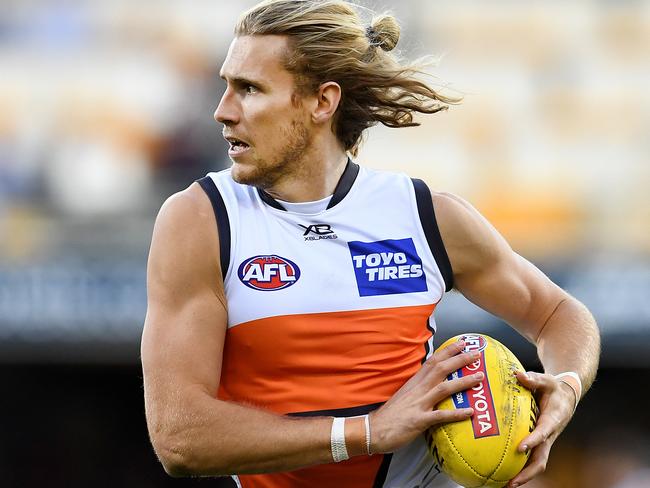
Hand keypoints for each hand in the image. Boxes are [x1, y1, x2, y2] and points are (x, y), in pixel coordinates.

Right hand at [369, 340, 483, 453]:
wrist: (373, 430)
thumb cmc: (390, 415)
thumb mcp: (405, 395)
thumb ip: (419, 388)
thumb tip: (433, 383)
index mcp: (414, 383)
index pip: (432, 362)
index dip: (447, 351)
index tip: (461, 343)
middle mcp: (418, 390)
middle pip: (440, 369)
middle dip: (459, 360)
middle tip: (476, 354)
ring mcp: (419, 404)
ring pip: (444, 388)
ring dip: (463, 382)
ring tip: (480, 378)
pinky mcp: (419, 421)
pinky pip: (441, 416)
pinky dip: (456, 413)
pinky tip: (470, 412)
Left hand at [507, 371, 575, 487]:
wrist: (567, 396)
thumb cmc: (554, 387)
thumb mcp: (546, 380)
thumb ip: (533, 378)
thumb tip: (516, 374)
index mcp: (553, 420)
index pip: (543, 433)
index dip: (533, 441)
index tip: (521, 448)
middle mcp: (549, 435)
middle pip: (541, 459)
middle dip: (527, 472)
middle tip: (511, 482)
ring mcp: (545, 441)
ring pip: (536, 463)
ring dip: (522, 475)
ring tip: (504, 485)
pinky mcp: (539, 442)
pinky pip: (530, 457)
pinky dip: (519, 466)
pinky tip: (502, 471)